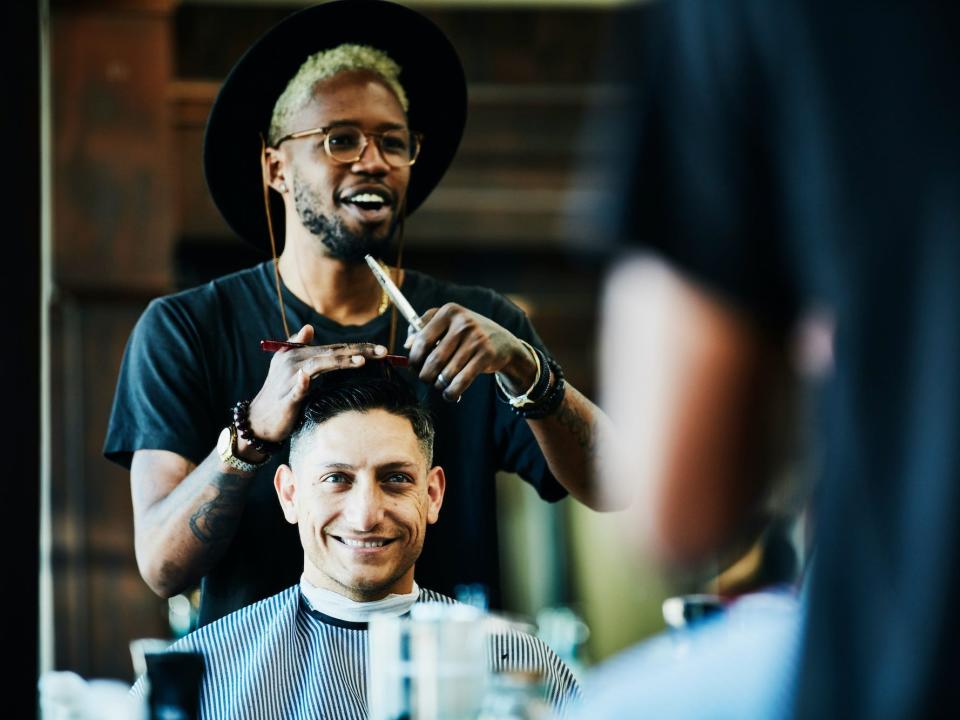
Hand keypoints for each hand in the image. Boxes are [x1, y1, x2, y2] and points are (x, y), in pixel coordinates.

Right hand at [246, 325, 386, 442]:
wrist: (259, 421)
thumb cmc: (279, 394)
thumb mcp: (289, 368)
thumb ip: (300, 347)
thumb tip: (309, 327)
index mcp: (299, 354)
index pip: (334, 347)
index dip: (358, 346)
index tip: (382, 349)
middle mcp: (294, 362)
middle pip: (331, 353)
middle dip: (358, 351)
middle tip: (383, 351)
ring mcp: (290, 380)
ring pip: (317, 366)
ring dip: (338, 361)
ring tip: (360, 361)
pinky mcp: (286, 398)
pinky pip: (295, 390)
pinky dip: (301, 384)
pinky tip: (307, 379)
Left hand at [404, 304, 536, 401]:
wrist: (503, 342)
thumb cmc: (466, 334)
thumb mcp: (447, 323)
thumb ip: (423, 329)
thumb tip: (407, 345)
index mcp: (449, 312)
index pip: (422, 339)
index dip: (414, 357)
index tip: (414, 366)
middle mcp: (463, 323)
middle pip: (433, 360)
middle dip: (425, 375)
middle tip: (426, 378)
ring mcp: (476, 339)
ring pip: (446, 373)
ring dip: (438, 385)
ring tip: (439, 385)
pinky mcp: (486, 356)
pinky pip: (461, 381)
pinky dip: (452, 392)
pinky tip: (450, 394)